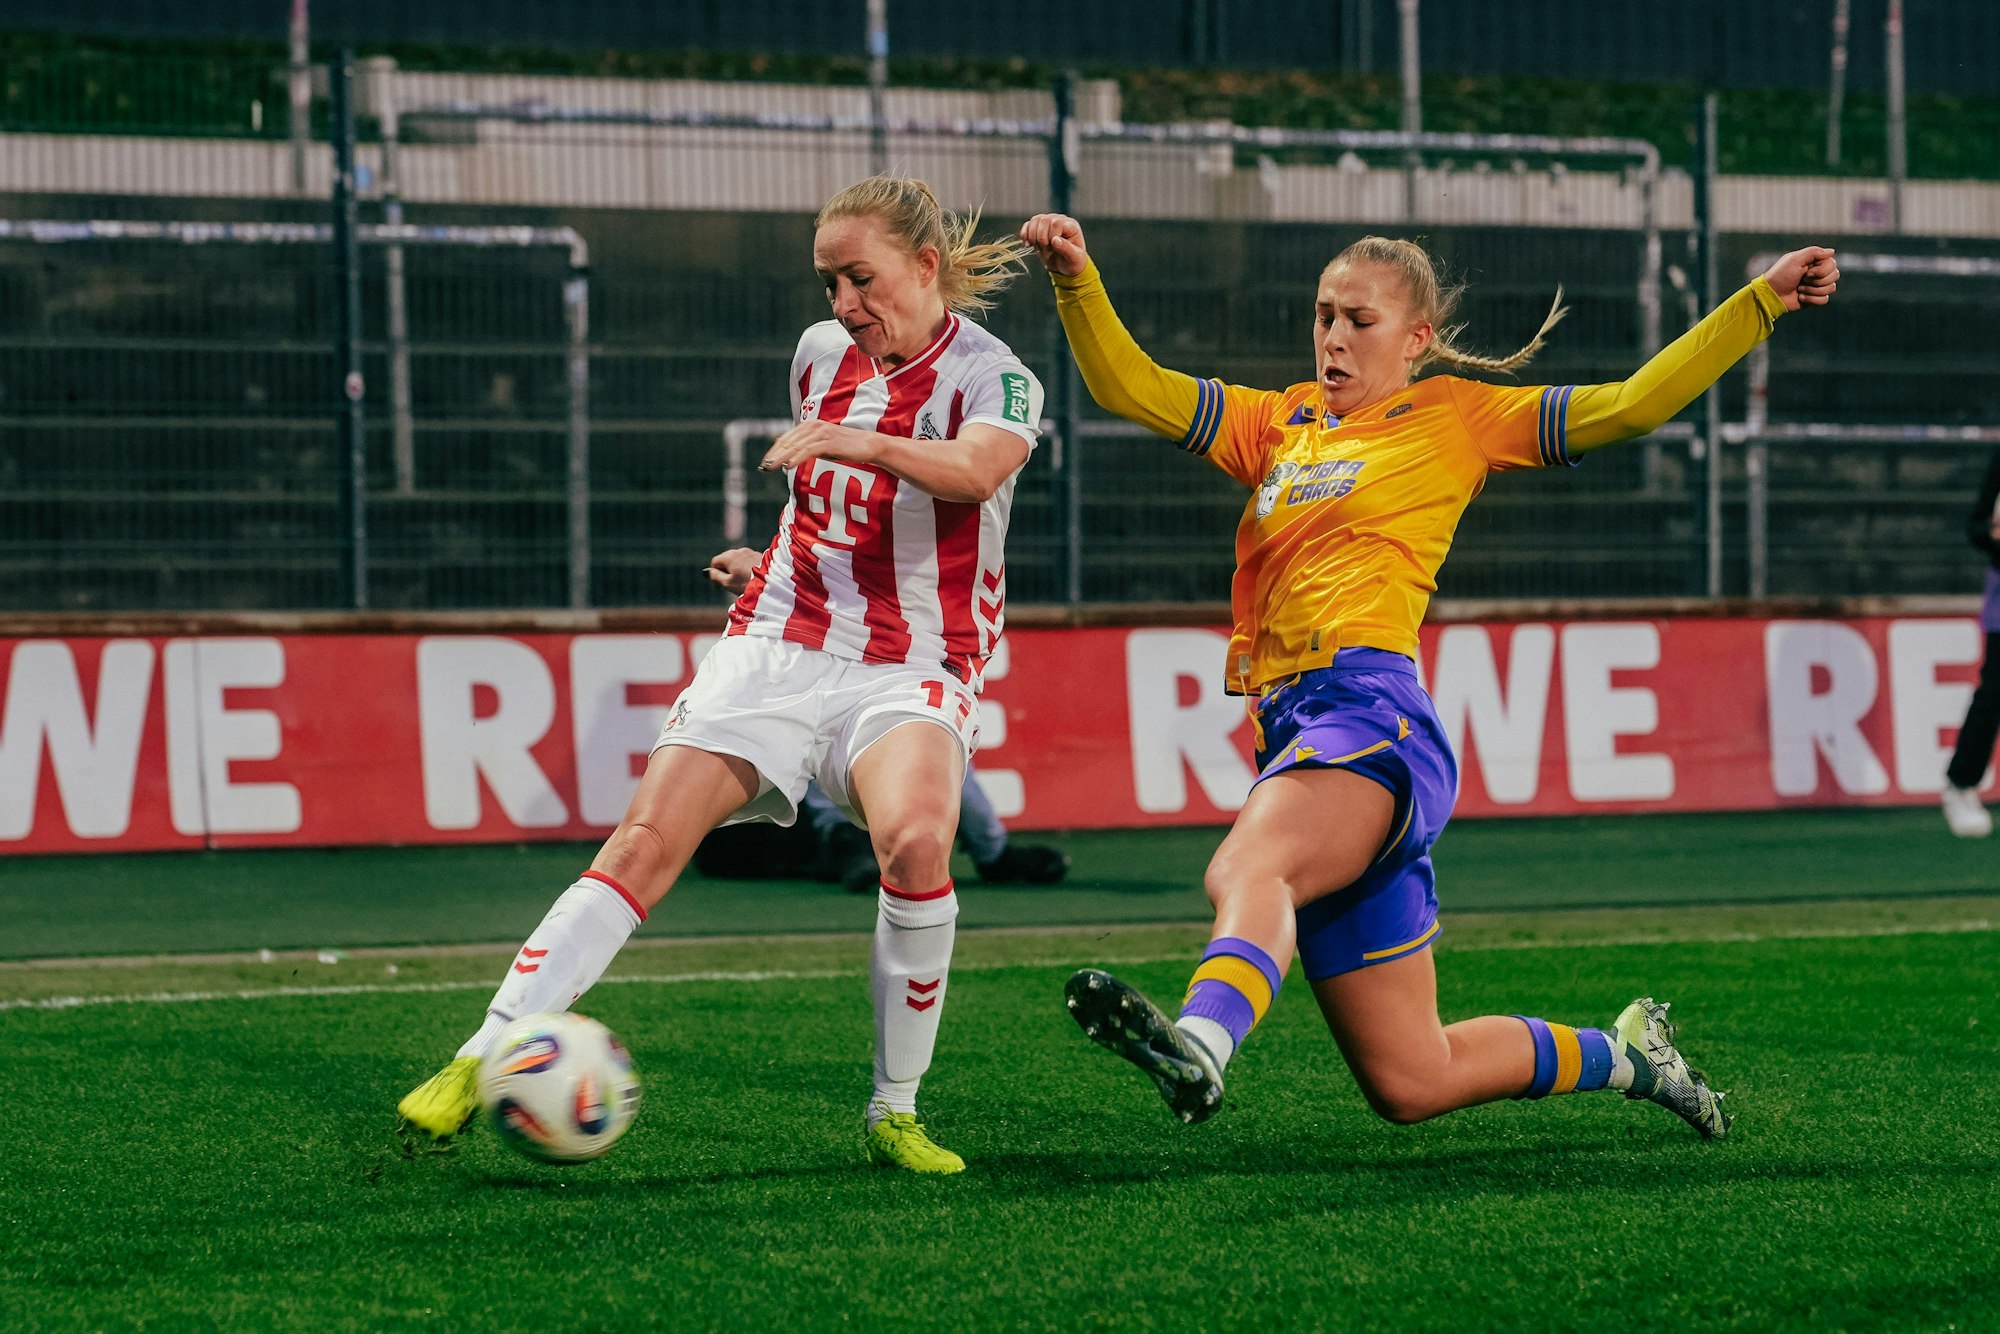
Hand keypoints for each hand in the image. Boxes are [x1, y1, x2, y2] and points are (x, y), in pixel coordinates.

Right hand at [704, 546, 760, 593]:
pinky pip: (748, 560)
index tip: (718, 584)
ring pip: (738, 560)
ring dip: (736, 569)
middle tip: (730, 584)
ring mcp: (750, 552)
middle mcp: (739, 551)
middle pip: (726, 560)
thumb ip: (716, 576)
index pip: (715, 562)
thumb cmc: (747, 584)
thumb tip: (708, 572)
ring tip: (742, 582)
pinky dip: (746, 567)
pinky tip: (751, 577)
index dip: (714, 573)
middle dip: (726, 571)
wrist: (770, 583)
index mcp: (729, 556)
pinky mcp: (759, 555)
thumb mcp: (728, 583)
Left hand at [759, 419, 878, 472]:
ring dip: (781, 458)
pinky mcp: (829, 441)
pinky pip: (808, 450)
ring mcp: (821, 432)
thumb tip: (788, 460)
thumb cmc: (845, 447)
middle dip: (774, 455)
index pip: (786, 438)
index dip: (773, 451)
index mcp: (809, 425)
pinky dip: (797, 458)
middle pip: (787, 441)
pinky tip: (788, 466)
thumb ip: (807, 448)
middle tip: (763, 468)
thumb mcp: (822, 446)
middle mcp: (813, 425)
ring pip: (795, 446)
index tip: (765, 464)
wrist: (869, 444)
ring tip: (771, 468)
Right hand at [1019, 213, 1089, 276]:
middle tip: (1047, 249)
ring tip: (1039, 248)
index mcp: (1071, 226)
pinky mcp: (1038, 227)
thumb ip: (1066, 249)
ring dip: (1033, 236)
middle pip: (1044, 220)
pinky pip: (1028, 225)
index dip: (1050, 236)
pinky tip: (1028, 245)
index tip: (1053, 248)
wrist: (1065, 265)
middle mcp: (1059, 220)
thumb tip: (1055, 240)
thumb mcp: (1074, 258)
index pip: (1056, 223)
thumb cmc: (1073, 261)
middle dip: (1041, 238)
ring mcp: (1048, 222)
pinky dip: (1025, 235)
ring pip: (1035, 220)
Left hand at [1761, 246, 1838, 311]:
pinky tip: (1800, 297)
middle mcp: (1818, 273)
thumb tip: (1832, 251)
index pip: (1832, 264)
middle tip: (1803, 280)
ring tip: (1800, 289)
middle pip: (1835, 276)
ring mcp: (1817, 286)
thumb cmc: (1781, 275)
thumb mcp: (1795, 259)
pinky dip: (1812, 299)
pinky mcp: (1814, 298)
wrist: (1771, 294)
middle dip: (1817, 280)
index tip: (1806, 272)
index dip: (1822, 270)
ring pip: (1831, 288)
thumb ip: (1814, 252)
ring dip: (1813, 290)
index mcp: (1815, 261)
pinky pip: (1824, 300)